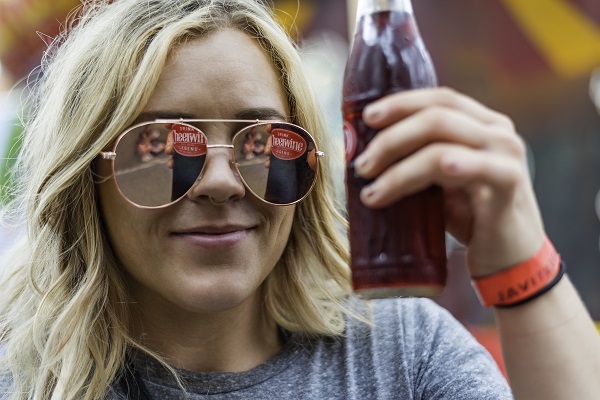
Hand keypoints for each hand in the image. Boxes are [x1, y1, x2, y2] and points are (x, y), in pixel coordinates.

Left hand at [353, 87, 545, 277]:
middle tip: (362, 166)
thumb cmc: (472, 218)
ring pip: (442, 145)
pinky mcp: (509, 182)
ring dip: (400, 168)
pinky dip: (449, 166)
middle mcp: (496, 132)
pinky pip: (476, 167)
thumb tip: (366, 157)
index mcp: (481, 124)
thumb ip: (416, 163)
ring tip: (372, 192)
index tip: (366, 118)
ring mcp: (506, 155)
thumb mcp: (441, 184)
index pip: (438, 99)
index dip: (401, 104)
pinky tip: (434, 172)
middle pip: (436, 116)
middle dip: (390, 139)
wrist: (512, 258)